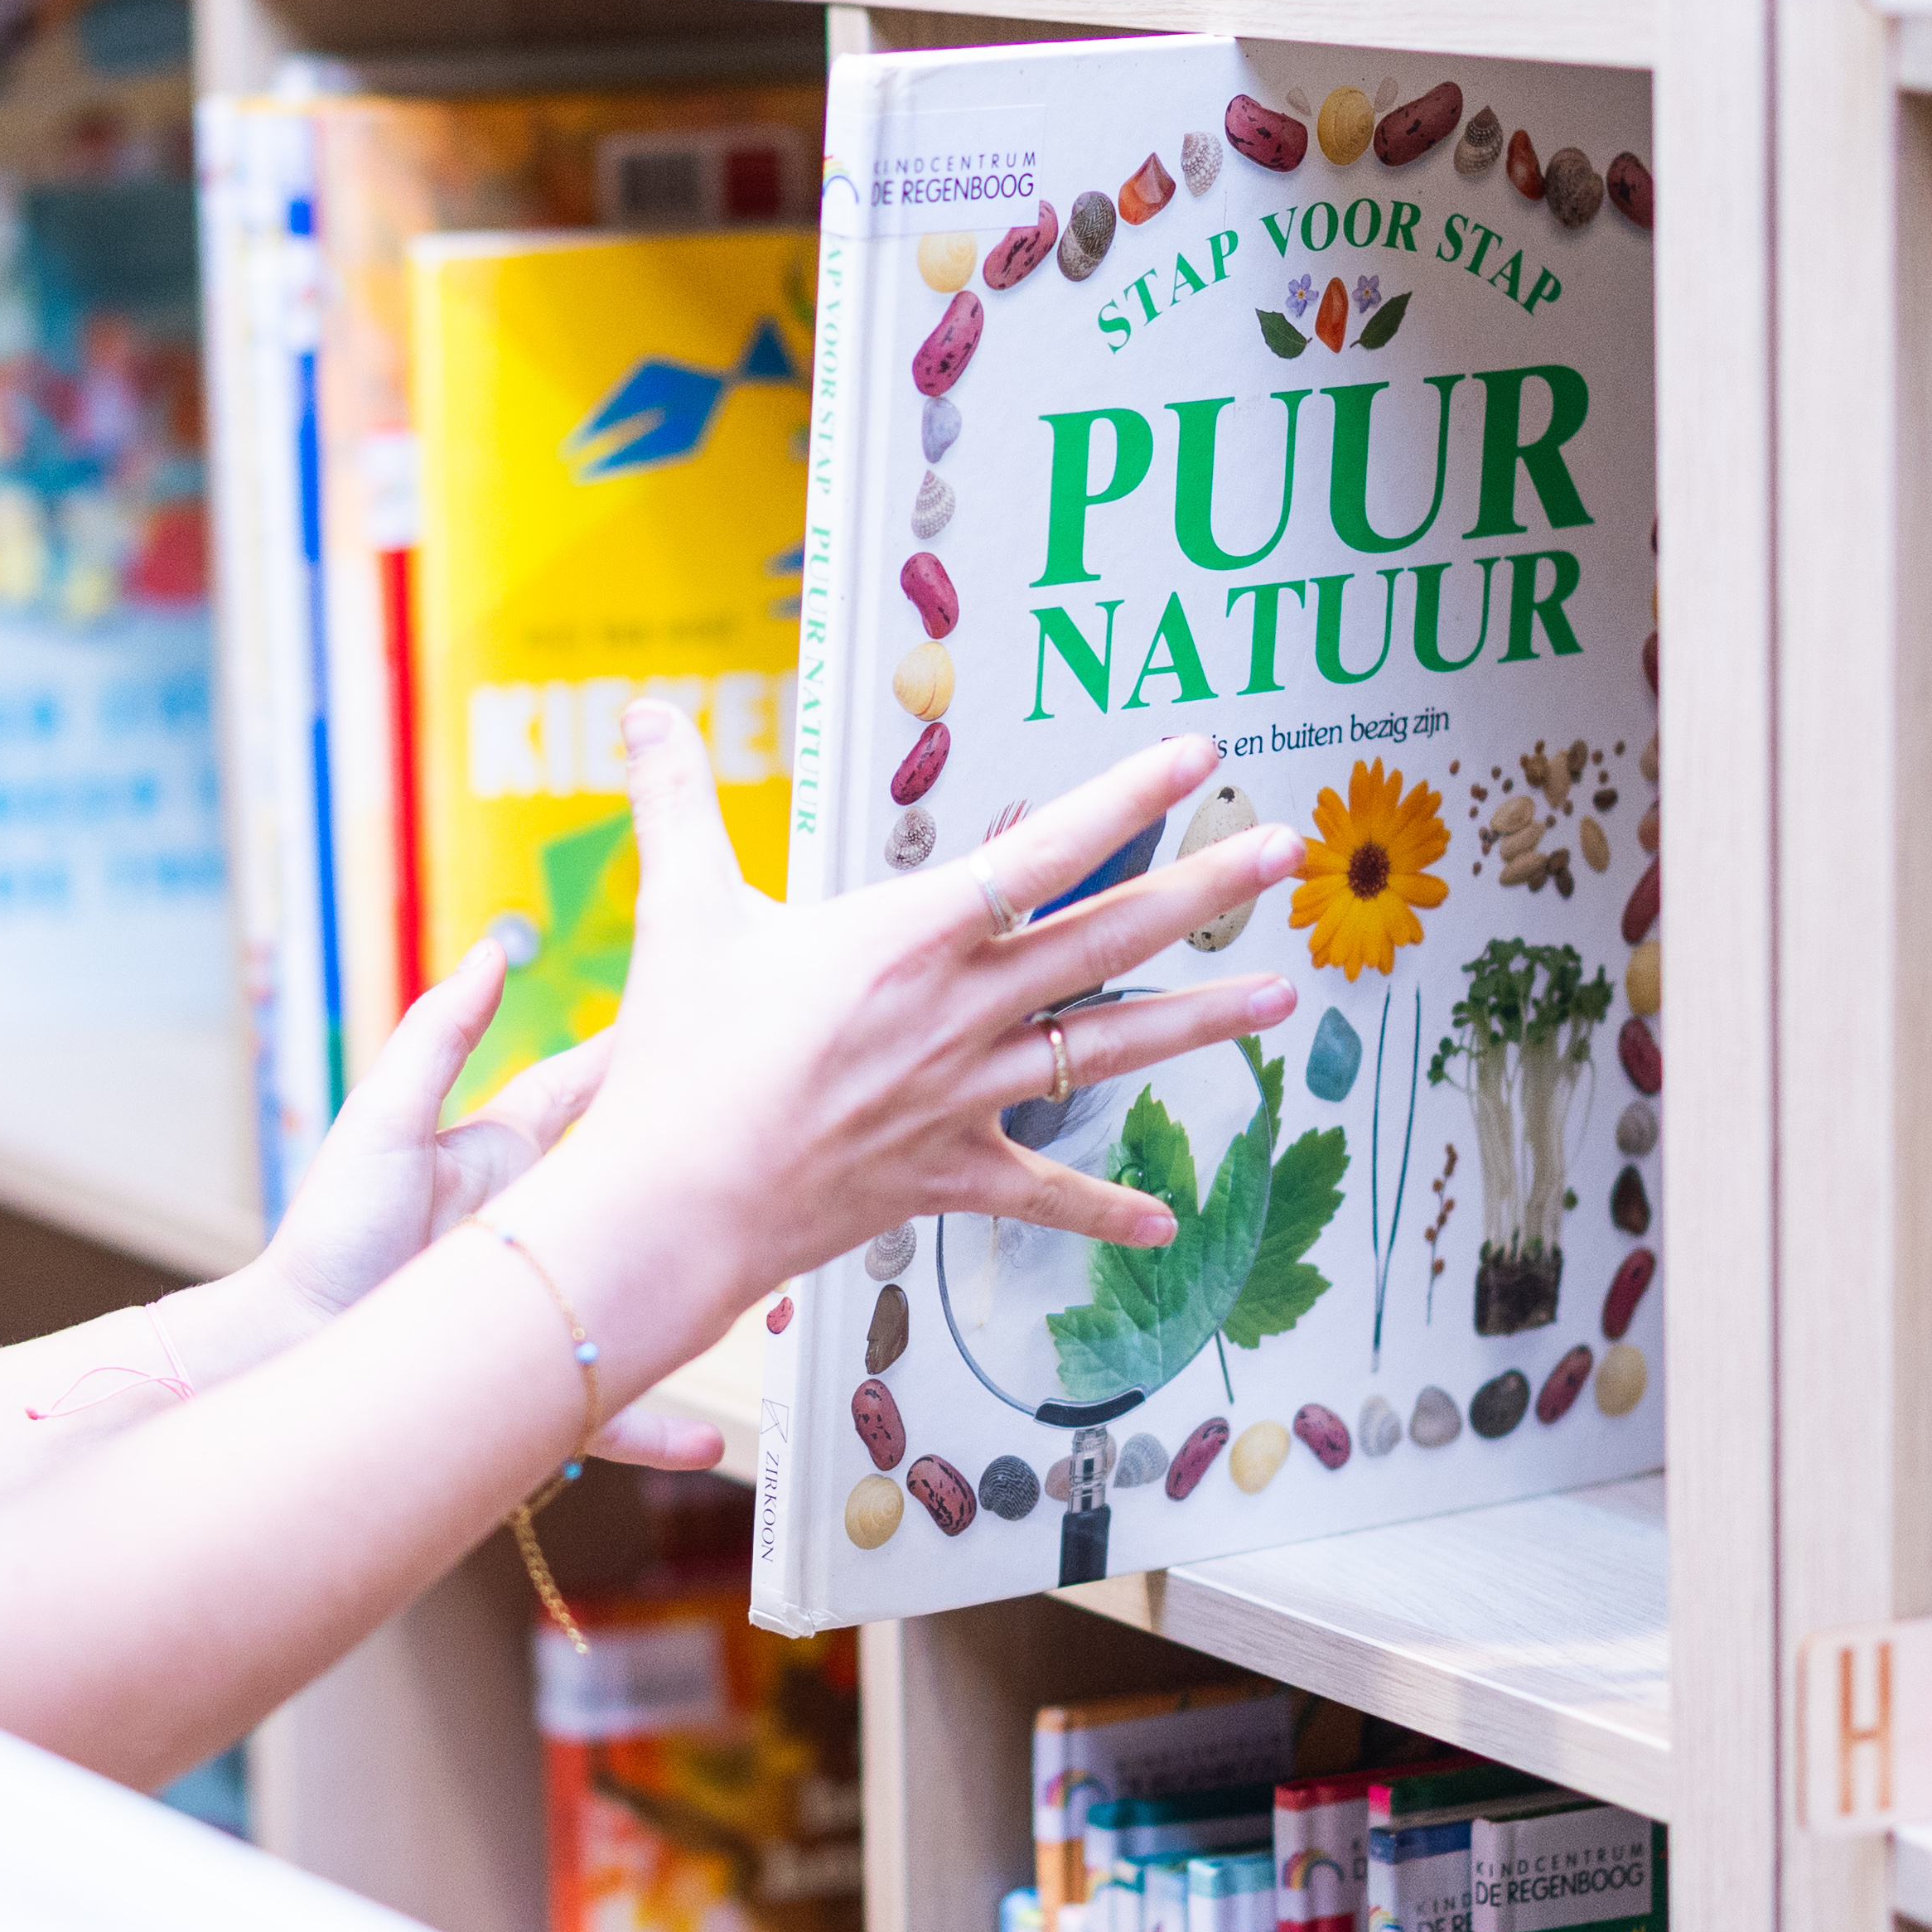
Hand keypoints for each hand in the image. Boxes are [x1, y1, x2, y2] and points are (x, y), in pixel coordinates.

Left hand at [259, 939, 724, 1466]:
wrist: (291, 1342)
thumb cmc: (328, 1231)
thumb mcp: (386, 1117)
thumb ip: (439, 1033)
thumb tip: (489, 951)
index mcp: (507, 1155)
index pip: (592, 1088)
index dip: (647, 1053)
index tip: (709, 1014)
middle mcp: (540, 1224)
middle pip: (643, 1184)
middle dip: (707, 1162)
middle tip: (777, 1134)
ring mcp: (549, 1298)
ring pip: (651, 1292)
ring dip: (707, 1288)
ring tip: (771, 1279)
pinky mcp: (538, 1375)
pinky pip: (613, 1408)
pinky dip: (661, 1430)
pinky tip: (706, 1444)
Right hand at [490, 704, 1304, 1368]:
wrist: (673, 1202)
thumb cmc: (679, 1055)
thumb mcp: (678, 907)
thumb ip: (675, 800)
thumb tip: (643, 707)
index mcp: (911, 936)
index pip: (1044, 849)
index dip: (1129, 796)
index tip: (1200, 756)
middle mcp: (961, 1012)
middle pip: (1109, 940)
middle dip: (1206, 890)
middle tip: (1288, 852)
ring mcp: (966, 1098)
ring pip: (1108, 1051)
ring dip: (1201, 1022)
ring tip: (1280, 997)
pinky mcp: (948, 1174)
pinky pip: (1043, 1193)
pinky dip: (1104, 1210)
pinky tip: (1167, 1223)